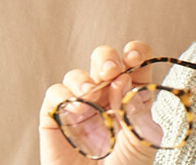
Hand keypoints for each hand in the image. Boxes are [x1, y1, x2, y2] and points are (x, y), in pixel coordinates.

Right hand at [40, 41, 157, 164]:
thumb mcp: (141, 143)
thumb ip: (136, 112)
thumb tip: (124, 81)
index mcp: (132, 98)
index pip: (135, 63)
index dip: (135, 53)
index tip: (134, 56)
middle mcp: (106, 97)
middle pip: (104, 60)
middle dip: (107, 58)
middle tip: (111, 70)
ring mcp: (80, 106)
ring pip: (77, 75)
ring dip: (83, 78)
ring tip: (90, 95)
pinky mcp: (56, 117)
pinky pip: (54, 93)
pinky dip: (63, 95)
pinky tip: (75, 110)